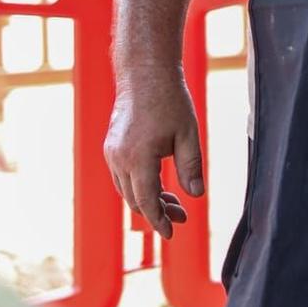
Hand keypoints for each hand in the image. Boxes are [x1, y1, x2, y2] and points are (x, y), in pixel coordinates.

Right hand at [104, 64, 204, 239]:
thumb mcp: (188, 135)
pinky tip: (158, 185)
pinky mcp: (111, 147)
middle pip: (136, 200)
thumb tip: (196, 195)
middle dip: (157, 212)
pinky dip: (139, 186)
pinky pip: (123, 176)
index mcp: (138, 158)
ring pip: (127, 190)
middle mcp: (119, 158)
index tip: (171, 233)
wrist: (144, 73)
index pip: (147, 201)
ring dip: (148, 199)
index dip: (160, 220)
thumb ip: (191, 166)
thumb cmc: (169, 100)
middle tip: (181, 216)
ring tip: (173, 202)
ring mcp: (112, 152)